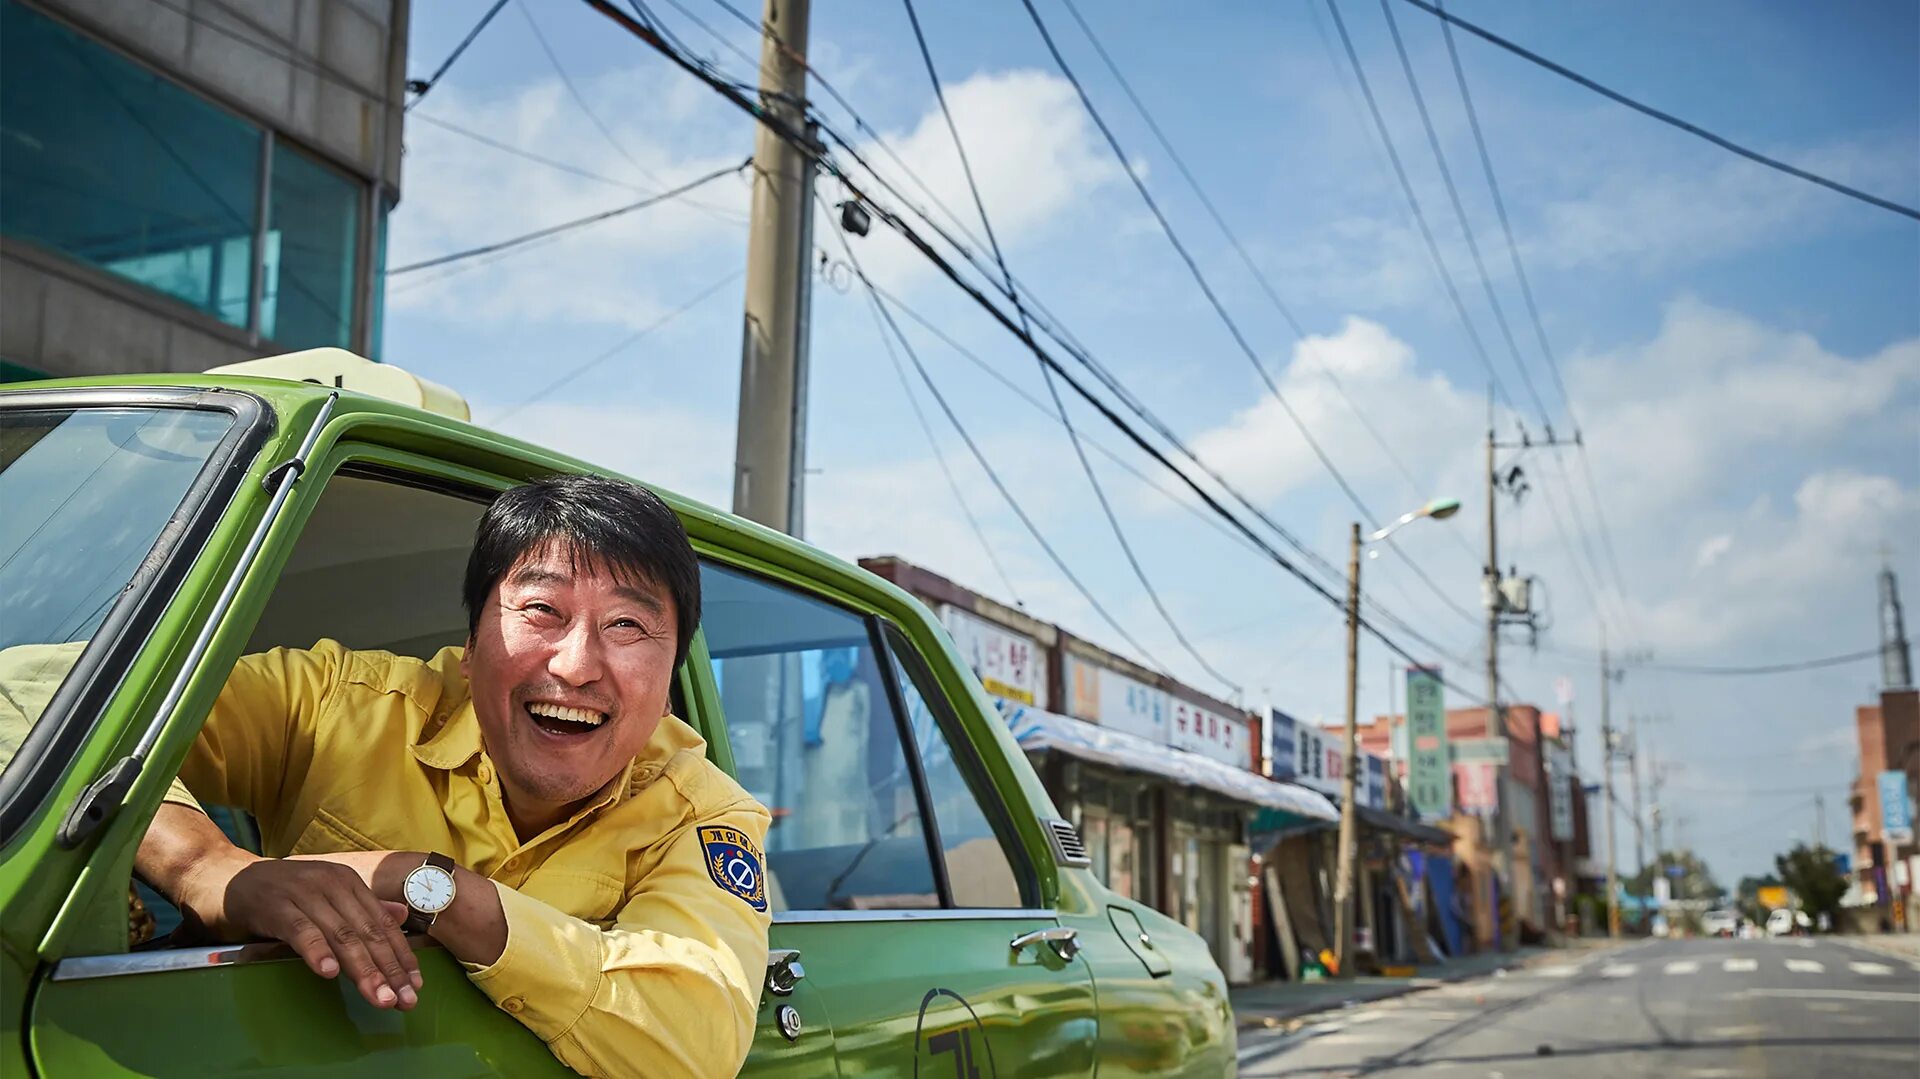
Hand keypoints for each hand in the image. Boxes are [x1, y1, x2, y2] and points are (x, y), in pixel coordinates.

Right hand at [178, 848, 421, 1010]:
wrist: (221, 876)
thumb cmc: (276, 894)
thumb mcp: (322, 897)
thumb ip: (360, 907)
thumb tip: (401, 916)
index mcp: (347, 882)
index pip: (382, 924)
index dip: (401, 956)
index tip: (416, 986)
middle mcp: (331, 884)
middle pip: (367, 932)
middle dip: (390, 969)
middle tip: (405, 1001)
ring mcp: (304, 893)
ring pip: (341, 935)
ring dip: (363, 969)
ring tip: (380, 996)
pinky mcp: (275, 905)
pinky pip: (301, 931)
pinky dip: (317, 952)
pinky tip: (329, 973)